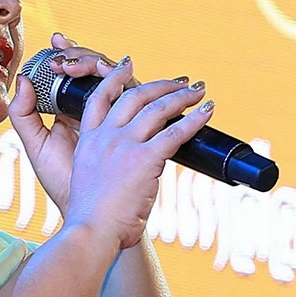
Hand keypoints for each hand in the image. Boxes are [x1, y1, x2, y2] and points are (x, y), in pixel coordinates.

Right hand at [8, 33, 213, 249]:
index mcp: (88, 141)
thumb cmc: (92, 218)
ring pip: (157, 109)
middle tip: (179, 82)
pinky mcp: (144, 159)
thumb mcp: (87, 180)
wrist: (91, 231)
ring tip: (198, 91)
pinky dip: (194, 120)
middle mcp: (105, 137)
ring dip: (182, 96)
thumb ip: (106, 165)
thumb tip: (131, 168)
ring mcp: (124, 146)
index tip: (129, 65)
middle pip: (134, 96)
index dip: (115, 78)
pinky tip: (208, 112)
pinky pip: (175, 132)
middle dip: (160, 85)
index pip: (100, 98)